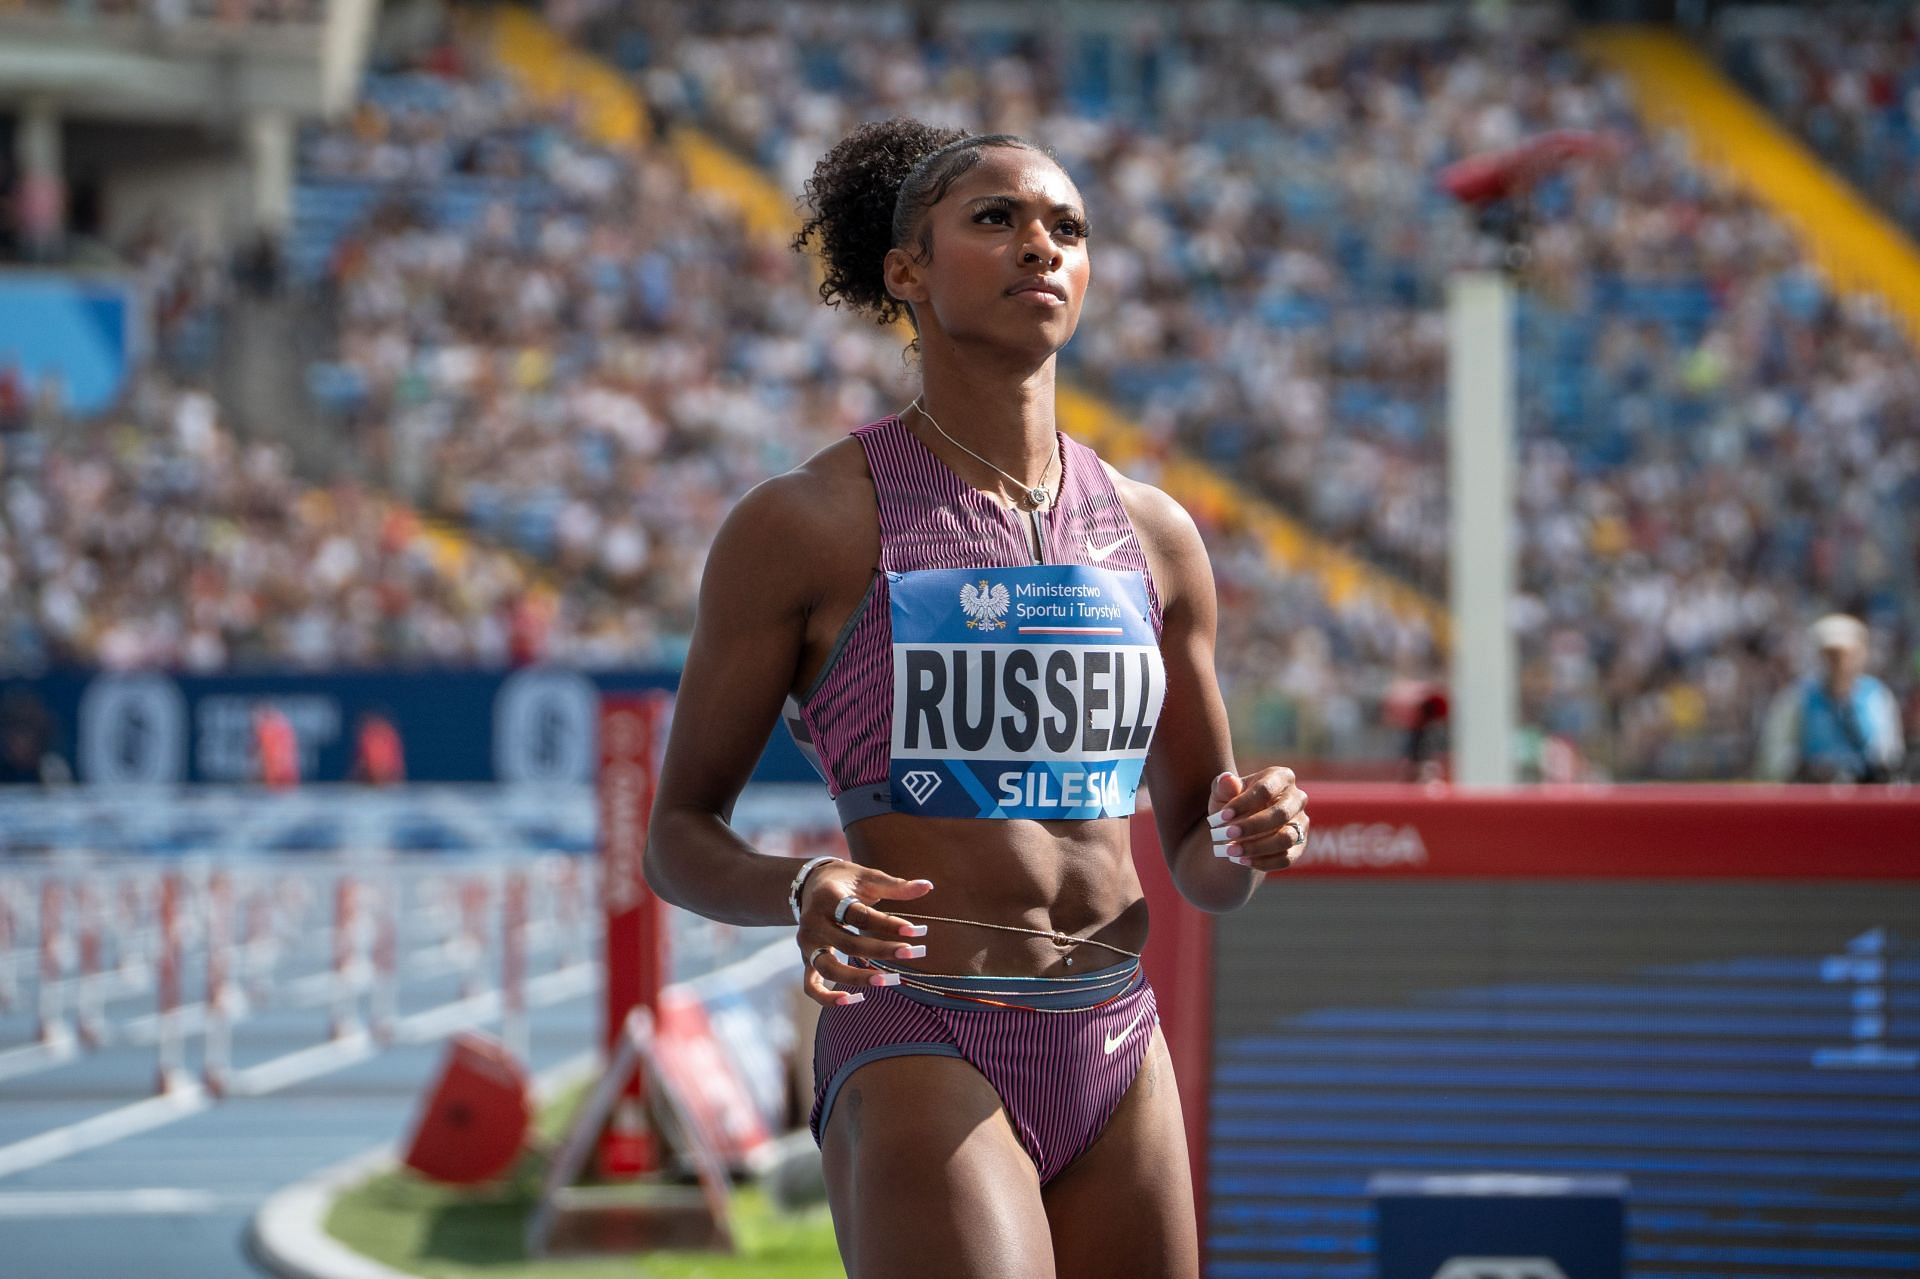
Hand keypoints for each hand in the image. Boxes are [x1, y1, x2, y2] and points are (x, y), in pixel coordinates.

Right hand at [795, 860, 936, 1006]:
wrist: (809, 884)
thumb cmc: (845, 880)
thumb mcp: (868, 877)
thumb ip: (895, 886)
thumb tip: (927, 886)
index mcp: (827, 897)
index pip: (859, 915)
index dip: (887, 924)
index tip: (914, 931)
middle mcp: (813, 922)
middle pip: (848, 943)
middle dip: (882, 951)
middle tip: (913, 953)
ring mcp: (806, 944)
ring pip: (829, 968)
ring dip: (858, 978)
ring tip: (888, 980)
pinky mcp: (806, 959)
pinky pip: (811, 986)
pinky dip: (827, 998)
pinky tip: (853, 1000)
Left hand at [1207, 767, 1308, 873]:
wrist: (1240, 828)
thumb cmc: (1232, 805)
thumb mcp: (1222, 794)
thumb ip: (1223, 787)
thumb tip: (1227, 779)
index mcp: (1280, 777)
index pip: (1265, 789)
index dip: (1243, 803)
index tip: (1222, 815)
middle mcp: (1297, 798)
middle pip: (1280, 813)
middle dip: (1251, 826)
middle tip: (1226, 834)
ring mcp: (1301, 823)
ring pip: (1286, 838)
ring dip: (1257, 847)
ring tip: (1231, 851)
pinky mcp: (1300, 845)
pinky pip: (1286, 858)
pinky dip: (1263, 862)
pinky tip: (1241, 861)